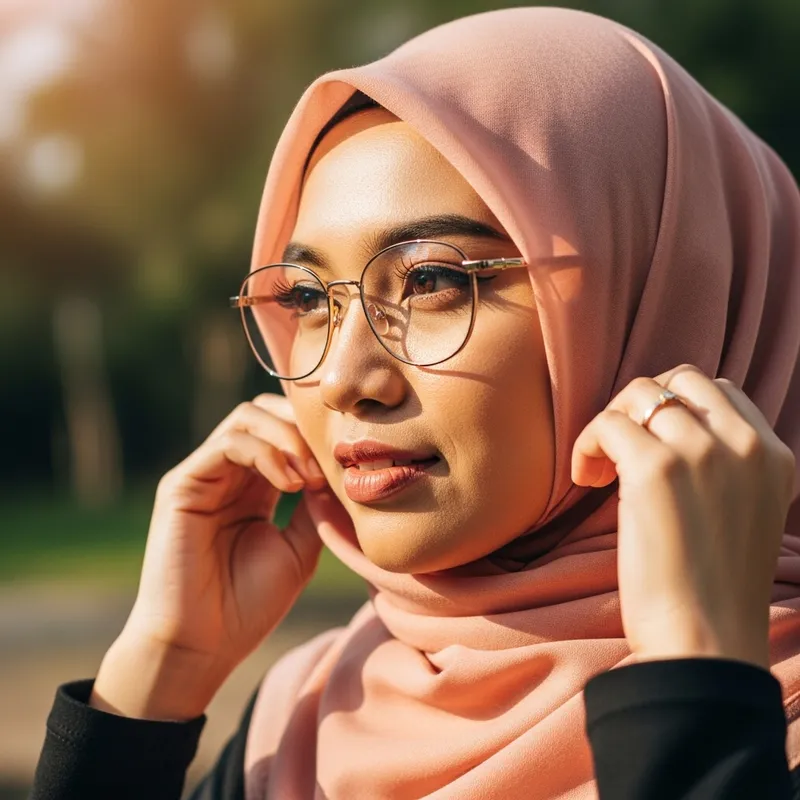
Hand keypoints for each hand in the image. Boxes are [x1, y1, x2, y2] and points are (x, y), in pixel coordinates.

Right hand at [92, 394, 327, 719]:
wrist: (202, 646)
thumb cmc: (248, 605)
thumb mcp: (300, 550)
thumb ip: (316, 508)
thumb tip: (341, 473)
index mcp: (255, 486)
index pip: (284, 431)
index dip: (316, 435)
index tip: (347, 461)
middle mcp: (227, 474)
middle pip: (265, 412)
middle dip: (302, 425)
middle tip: (329, 460)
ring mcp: (203, 475)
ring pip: (247, 418)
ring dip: (288, 438)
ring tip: (309, 478)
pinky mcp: (182, 484)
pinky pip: (228, 443)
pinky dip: (266, 452)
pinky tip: (290, 483)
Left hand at [571, 364, 796, 668]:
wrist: (704, 642)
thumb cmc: (711, 587)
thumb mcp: (742, 512)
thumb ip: (724, 465)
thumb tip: (666, 426)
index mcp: (773, 456)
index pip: (719, 389)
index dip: (674, 407)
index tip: (650, 443)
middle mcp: (745, 445)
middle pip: (679, 379)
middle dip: (642, 404)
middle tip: (621, 448)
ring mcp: (703, 453)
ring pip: (639, 394)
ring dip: (610, 424)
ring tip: (601, 468)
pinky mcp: (656, 469)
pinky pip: (607, 422)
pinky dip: (586, 443)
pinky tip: (586, 479)